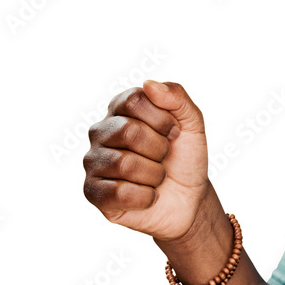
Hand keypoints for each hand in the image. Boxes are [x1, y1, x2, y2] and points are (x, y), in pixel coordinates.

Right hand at [83, 80, 211, 242]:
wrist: (190, 199)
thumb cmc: (185, 158)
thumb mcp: (192, 123)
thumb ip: (176, 97)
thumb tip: (149, 85)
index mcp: (120, 110)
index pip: (135, 100)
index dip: (163, 120)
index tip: (173, 132)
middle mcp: (100, 132)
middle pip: (128, 131)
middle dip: (160, 148)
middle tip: (164, 157)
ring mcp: (93, 162)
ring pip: (124, 163)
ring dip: (155, 174)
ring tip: (156, 177)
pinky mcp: (93, 192)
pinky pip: (119, 192)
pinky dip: (146, 196)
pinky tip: (147, 195)